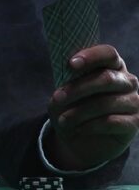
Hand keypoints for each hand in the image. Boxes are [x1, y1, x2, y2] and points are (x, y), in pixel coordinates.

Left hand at [46, 44, 138, 169]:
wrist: (78, 136)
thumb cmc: (72, 105)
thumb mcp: (64, 90)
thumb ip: (67, 78)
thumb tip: (66, 70)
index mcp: (112, 65)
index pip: (108, 53)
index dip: (91, 56)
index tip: (71, 64)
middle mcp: (127, 81)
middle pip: (106, 78)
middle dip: (78, 88)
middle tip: (58, 98)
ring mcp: (134, 101)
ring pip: (106, 102)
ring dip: (79, 112)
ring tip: (62, 120)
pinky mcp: (135, 122)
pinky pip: (111, 121)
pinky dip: (89, 125)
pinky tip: (78, 128)